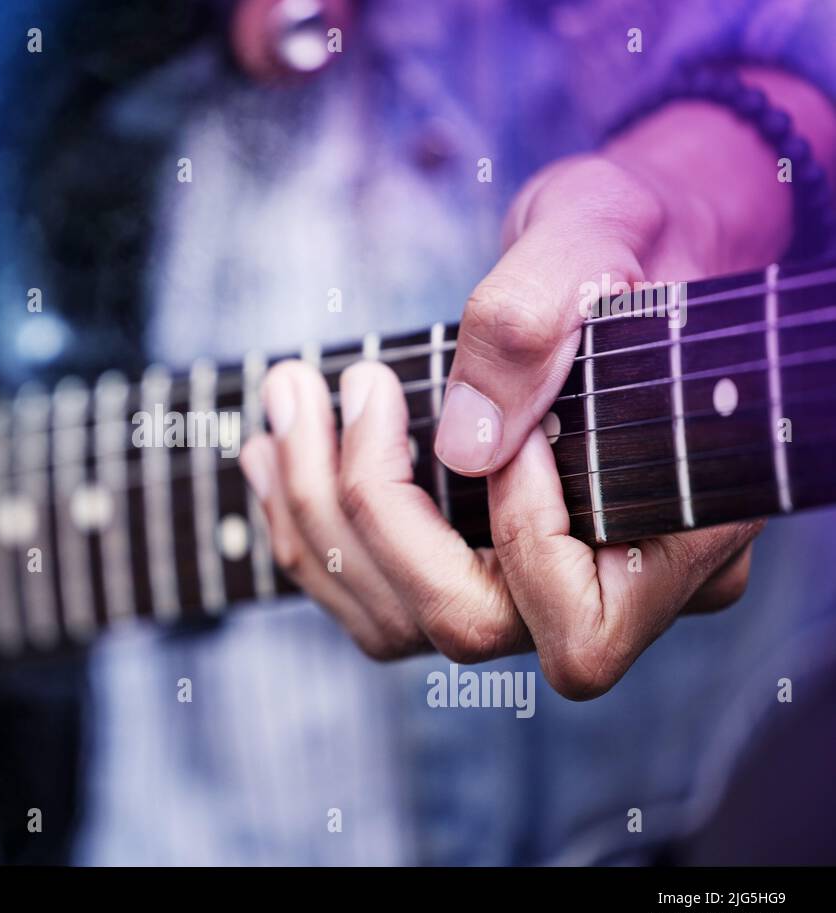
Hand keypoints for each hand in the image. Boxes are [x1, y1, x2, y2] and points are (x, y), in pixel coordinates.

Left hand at [236, 85, 829, 696]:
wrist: (612, 249)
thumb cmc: (631, 233)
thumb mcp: (596, 232)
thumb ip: (537, 320)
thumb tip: (462, 445)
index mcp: (689, 535)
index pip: (583, 624)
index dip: (520, 533)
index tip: (491, 411)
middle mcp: (613, 588)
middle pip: (467, 626)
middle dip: (368, 508)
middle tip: (322, 388)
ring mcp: (533, 588)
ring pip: (397, 621)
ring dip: (315, 514)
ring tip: (284, 400)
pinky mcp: (469, 563)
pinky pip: (369, 592)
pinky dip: (308, 525)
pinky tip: (277, 444)